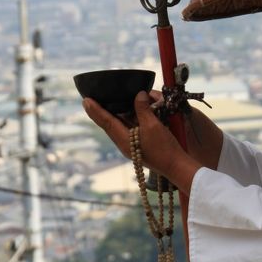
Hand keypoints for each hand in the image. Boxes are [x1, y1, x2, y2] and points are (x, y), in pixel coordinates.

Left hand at [83, 92, 200, 194]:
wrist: (176, 166)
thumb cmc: (164, 147)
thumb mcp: (153, 125)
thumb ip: (143, 109)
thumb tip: (138, 95)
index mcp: (123, 140)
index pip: (106, 122)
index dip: (95, 110)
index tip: (85, 100)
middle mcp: (124, 144)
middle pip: (109, 124)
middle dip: (100, 112)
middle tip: (90, 99)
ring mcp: (132, 146)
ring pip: (118, 127)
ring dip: (113, 115)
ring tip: (105, 103)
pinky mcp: (139, 146)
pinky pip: (128, 130)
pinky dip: (125, 119)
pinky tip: (126, 112)